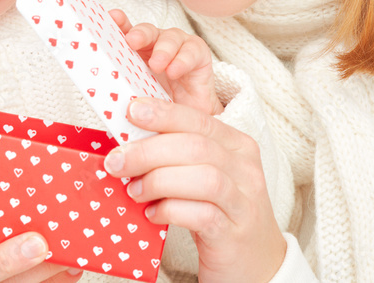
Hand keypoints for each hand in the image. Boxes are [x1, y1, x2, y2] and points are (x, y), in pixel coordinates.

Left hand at [104, 98, 286, 282]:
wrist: (257, 263)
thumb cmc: (221, 212)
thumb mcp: (205, 175)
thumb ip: (177, 155)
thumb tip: (128, 142)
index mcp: (238, 145)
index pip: (199, 120)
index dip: (164, 113)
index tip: (130, 111)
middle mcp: (246, 170)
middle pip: (196, 147)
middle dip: (148, 151)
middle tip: (116, 161)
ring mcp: (244, 203)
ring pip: (203, 178)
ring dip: (159, 181)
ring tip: (134, 191)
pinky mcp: (234, 235)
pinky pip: (202, 215)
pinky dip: (171, 211)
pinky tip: (152, 214)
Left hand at [110, 8, 222, 114]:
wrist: (191, 122)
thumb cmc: (162, 106)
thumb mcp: (140, 99)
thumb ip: (127, 93)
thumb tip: (114, 100)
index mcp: (136, 54)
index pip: (124, 34)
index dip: (117, 24)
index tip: (111, 17)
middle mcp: (155, 45)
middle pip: (147, 31)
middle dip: (139, 33)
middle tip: (132, 42)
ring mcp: (178, 47)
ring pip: (170, 37)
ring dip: (162, 50)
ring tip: (157, 65)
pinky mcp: (197, 54)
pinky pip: (191, 50)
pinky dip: (182, 59)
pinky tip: (175, 71)